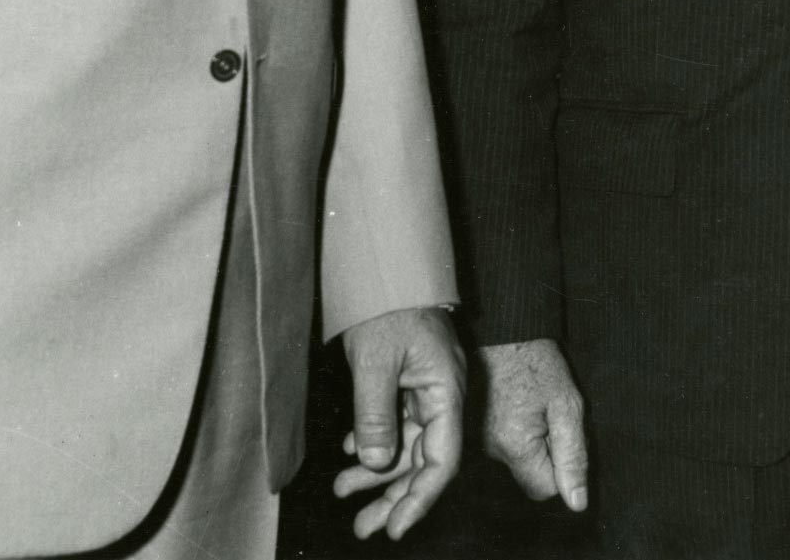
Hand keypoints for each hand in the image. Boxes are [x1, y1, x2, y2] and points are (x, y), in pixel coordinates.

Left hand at [334, 305, 464, 539]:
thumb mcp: (375, 359)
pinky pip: (394, 420)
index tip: (396, 526)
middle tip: (365, 528)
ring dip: (376, 471)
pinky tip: (349, 456)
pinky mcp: (408, 377)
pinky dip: (372, 440)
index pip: (442, 458)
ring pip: (405, 442)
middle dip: (394, 495)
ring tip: (344, 493)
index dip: (421, 497)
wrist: (386, 261)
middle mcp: (441, 393)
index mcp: (446, 389)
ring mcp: (425, 385)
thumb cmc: (387, 301)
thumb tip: (375, 462)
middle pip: (424, 458)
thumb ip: (376, 414)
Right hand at [479, 338, 588, 511]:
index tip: (559, 433)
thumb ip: (573, 455)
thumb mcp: (567, 404)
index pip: (544, 489)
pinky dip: (512, 430)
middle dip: (543, 453)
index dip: (560, 467)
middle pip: (528, 475)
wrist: (503, 328)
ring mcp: (477, 439)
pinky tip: (516, 402)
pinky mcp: (472, 427)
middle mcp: (489, 449)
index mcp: (514, 446)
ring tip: (530, 403)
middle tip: (547, 414)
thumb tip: (577, 503)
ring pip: (515, 460)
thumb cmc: (536, 361)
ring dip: (528, 441)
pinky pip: (501, 444)